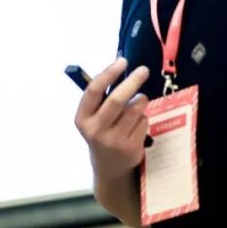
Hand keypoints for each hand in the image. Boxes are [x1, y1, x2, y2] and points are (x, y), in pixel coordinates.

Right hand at [74, 57, 150, 180]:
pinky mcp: (131, 148)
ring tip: (138, 101)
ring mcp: (114, 141)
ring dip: (140, 100)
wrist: (108, 167)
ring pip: (135, 110)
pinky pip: (143, 121)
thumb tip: (119, 65)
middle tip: (143, 70)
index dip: (108, 73)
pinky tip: (136, 123)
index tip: (122, 60)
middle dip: (132, 82)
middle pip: (117, 100)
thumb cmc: (101, 131)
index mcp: (83, 118)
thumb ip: (101, 96)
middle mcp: (96, 131)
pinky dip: (143, 116)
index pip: (94, 91)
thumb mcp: (92, 117)